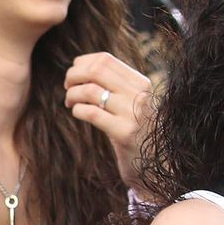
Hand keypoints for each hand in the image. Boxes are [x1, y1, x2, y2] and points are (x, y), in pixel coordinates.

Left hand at [64, 52, 152, 194]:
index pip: (105, 59)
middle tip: (67, 87)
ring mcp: (133, 114)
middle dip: (73, 75)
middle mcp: (139, 95)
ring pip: (90, 90)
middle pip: (95, 70)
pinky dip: (77, 110)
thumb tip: (80, 67)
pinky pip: (91, 113)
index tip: (74, 74)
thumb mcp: (131, 104)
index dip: (82, 63)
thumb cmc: (136, 133)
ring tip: (70, 103)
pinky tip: (77, 113)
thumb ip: (114, 86)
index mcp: (141, 83)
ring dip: (72, 95)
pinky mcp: (124, 133)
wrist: (156, 165)